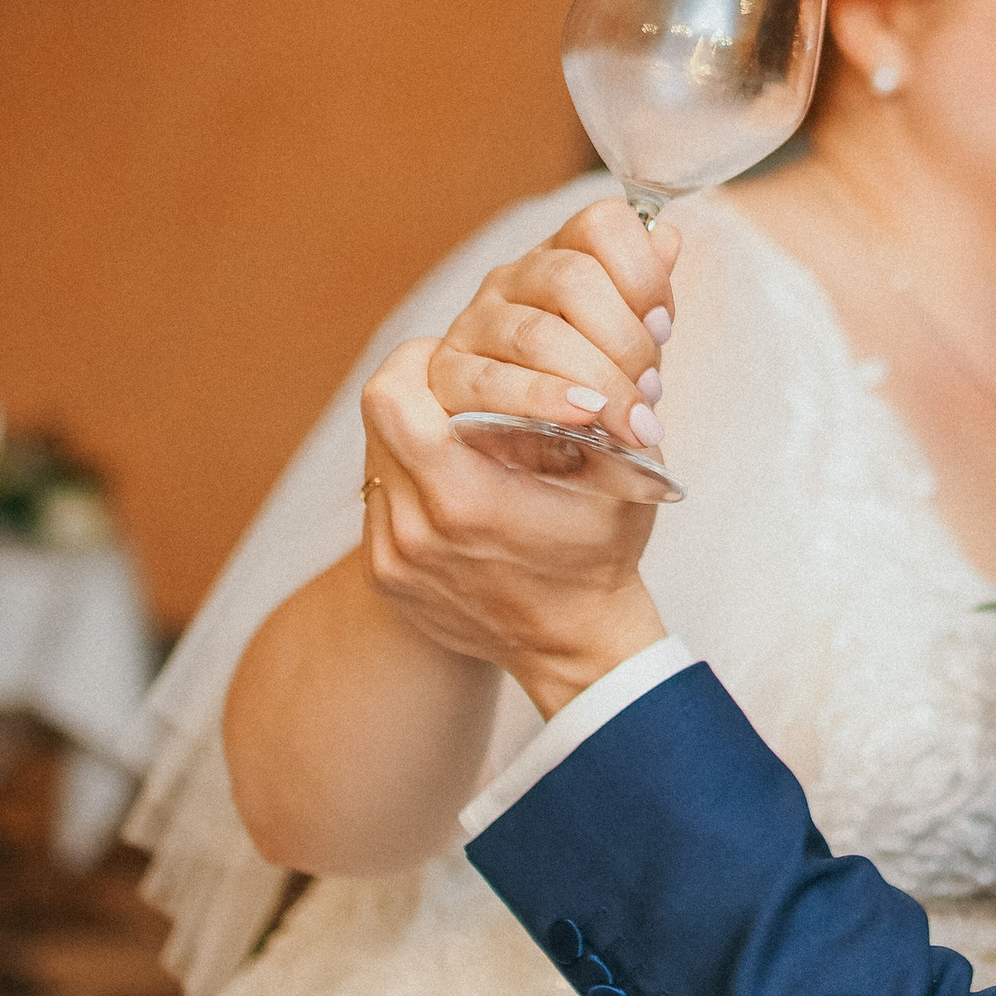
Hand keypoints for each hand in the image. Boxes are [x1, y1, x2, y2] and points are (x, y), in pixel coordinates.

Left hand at [360, 337, 666, 717]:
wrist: (575, 649)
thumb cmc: (602, 556)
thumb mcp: (619, 479)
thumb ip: (596, 412)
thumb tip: (584, 346)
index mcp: (466, 501)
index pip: (395, 396)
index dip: (418, 360)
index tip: (448, 350)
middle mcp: (415, 531)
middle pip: (377, 418)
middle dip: (411, 385)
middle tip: (447, 376)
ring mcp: (393, 558)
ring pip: (376, 456)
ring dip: (409, 430)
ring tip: (452, 423)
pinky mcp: (385, 576)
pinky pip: (381, 500)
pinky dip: (409, 477)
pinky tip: (450, 477)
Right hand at [426, 202, 679, 458]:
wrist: (553, 492)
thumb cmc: (592, 412)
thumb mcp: (630, 357)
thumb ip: (644, 298)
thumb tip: (668, 237)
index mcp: (561, 260)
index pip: (601, 225)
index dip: (643, 271)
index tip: (664, 325)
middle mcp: (512, 281)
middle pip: (572, 279)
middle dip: (625, 341)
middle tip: (650, 392)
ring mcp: (474, 325)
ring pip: (538, 333)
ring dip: (597, 379)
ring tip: (630, 422)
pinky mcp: (447, 377)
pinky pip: (492, 381)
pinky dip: (544, 398)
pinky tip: (582, 416)